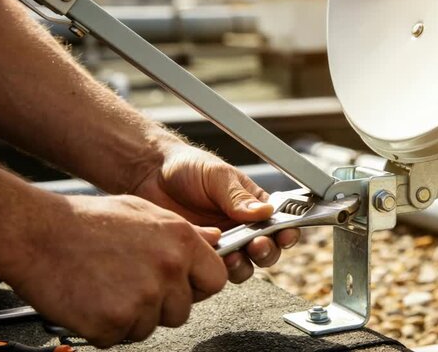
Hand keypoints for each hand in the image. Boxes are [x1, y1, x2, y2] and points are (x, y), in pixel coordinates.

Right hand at [4, 194, 226, 346]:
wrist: (36, 232)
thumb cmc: (87, 220)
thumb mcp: (145, 212)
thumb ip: (184, 232)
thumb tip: (215, 241)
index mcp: (181, 241)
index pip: (216, 279)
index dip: (198, 286)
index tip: (183, 285)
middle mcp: (168, 270)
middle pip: (182, 310)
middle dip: (160, 305)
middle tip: (129, 284)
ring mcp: (143, 298)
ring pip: (151, 327)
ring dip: (131, 317)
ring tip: (106, 287)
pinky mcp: (114, 322)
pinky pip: (119, 338)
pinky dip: (104, 327)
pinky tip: (91, 299)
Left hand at [133, 143, 299, 282]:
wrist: (150, 175)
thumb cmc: (188, 168)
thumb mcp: (217, 176)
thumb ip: (238, 197)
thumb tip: (265, 213)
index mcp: (253, 205)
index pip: (280, 223)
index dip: (287, 232)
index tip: (285, 234)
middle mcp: (242, 227)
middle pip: (267, 251)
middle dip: (266, 251)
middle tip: (257, 245)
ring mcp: (223, 243)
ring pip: (243, 266)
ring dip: (242, 265)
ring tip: (232, 256)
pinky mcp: (201, 254)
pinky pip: (214, 268)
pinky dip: (215, 266)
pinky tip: (209, 254)